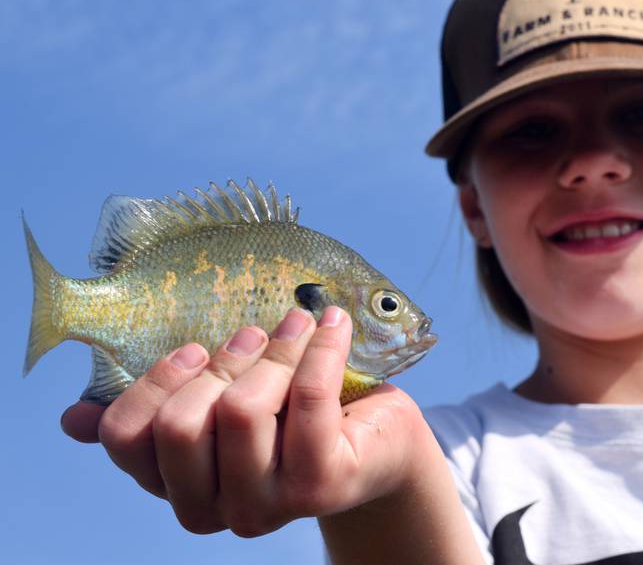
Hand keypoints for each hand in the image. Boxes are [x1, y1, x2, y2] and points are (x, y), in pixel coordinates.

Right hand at [61, 307, 428, 535]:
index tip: (192, 348)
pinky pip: (308, 397)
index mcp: (179, 487)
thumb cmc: (290, 414)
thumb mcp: (219, 405)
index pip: (128, 439)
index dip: (156, 381)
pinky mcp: (321, 485)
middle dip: (219, 362)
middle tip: (252, 335)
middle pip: (182, 424)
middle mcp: (216, 510)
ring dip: (272, 351)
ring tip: (294, 328)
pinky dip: (321, 347)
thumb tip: (74, 419)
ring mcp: (269, 505)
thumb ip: (158, 412)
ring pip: (241, 410)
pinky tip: (332, 324)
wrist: (374, 441)